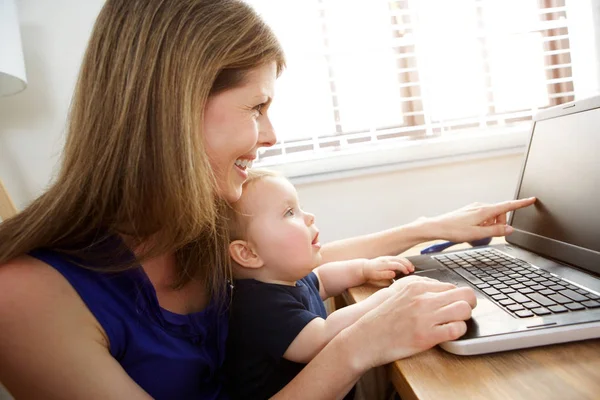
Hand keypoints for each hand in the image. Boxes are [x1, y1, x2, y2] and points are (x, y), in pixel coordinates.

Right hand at [342, 275, 476, 368]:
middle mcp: (423, 298)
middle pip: (464, 295)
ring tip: (455, 322)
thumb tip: (440, 287)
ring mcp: (425, 317)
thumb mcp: (398, 293)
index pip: (452, 286)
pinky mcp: (427, 336)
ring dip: (464, 318)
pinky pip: (456, 330)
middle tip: (462, 312)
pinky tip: (450, 333)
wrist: (366, 337)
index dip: (457, 297)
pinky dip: (458, 331)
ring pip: (464, 310)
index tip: (455, 304)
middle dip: (469, 304)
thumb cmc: (381, 317)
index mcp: (416, 286)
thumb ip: (419, 287)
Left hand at [362, 255, 413, 280]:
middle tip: (412, 270)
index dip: (403, 268)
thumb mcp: (377, 276)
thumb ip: (385, 275)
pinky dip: (403, 260)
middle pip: (399, 260)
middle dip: (407, 264)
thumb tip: (394, 274)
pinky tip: (406, 264)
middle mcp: (386, 259)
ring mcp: (387, 258)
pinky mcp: (387, 258)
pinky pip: (397, 258)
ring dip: (406, 262)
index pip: (397, 264)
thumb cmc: (371, 273)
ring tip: (412, 267)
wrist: (364, 268)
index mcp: (384, 263)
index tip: (407, 272)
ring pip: (399, 258)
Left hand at [427, 197, 535, 242]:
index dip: (521, 203)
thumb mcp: (478, 234)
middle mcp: (480, 206)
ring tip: (477, 232)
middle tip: (488, 233)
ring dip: (491, 225)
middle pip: (500, 213)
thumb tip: (510, 229)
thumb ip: (496, 231)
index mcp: (484, 211)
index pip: (507, 206)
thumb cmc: (454, 230)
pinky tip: (474, 229)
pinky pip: (484, 216)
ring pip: (492, 216)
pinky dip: (484, 224)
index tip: (531, 199)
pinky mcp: (470, 211)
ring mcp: (475, 208)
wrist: (437, 227)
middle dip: (500, 223)